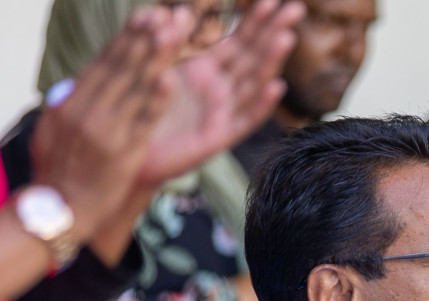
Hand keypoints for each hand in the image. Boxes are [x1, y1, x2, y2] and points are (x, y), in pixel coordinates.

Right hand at [30, 6, 187, 239]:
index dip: (127, 38)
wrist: (58, 212)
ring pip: (133, 88)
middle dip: (145, 39)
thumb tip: (77, 86)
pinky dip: (155, 100)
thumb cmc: (59, 172)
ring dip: (155, 58)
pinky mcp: (121, 154)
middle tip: (169, 14)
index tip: (147, 16)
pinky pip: (141, 122)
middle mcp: (86, 111)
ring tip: (174, 33)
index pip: (104, 63)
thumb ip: (70, 106)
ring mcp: (103, 131)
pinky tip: (170, 79)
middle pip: (120, 68)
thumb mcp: (56, 132)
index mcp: (71, 103)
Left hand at [138, 0, 303, 186]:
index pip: (238, 42)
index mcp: (206, 72)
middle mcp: (221, 91)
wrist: (131, 156)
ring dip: (270, 60)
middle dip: (274, 31)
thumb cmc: (143, 113)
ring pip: (252, 83)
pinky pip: (244, 120)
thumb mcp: (153, 71)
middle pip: (253, 57)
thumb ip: (169, 44)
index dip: (256, 21)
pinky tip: (275, 87)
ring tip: (285, 37)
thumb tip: (177, 10)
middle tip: (296, 8)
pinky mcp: (219, 138)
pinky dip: (260, 104)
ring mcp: (223, 114)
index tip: (273, 0)